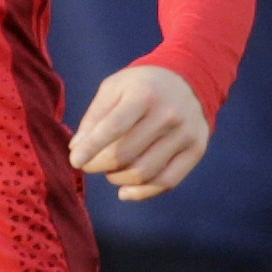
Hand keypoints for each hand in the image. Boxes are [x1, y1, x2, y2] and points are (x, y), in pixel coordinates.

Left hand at [69, 63, 210, 198]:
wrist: (189, 78)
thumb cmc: (142, 86)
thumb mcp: (114, 88)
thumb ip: (94, 117)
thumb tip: (77, 148)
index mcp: (144, 94)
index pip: (114, 127)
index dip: (92, 148)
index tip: (75, 161)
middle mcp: (169, 114)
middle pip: (125, 155)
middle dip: (99, 165)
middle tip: (89, 164)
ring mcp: (185, 133)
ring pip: (143, 173)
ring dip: (117, 179)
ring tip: (110, 171)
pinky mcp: (196, 149)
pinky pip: (167, 182)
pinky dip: (141, 193)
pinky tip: (125, 191)